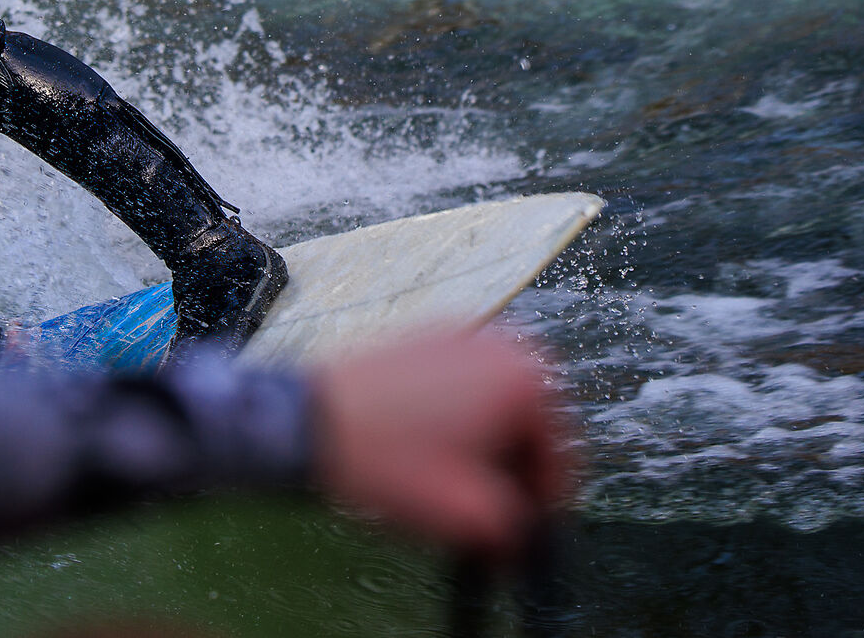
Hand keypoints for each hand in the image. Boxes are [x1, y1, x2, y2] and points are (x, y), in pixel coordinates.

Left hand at [309, 329, 574, 559]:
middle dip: (510, 466)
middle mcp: (496, 341)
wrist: (305, 422)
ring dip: (481, 443)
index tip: (523, 527)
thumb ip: (515, 529)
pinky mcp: (416, 336)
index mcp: (523, 377)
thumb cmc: (386, 461)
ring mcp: (453, 332)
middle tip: (487, 506)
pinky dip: (451, 416)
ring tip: (451, 481)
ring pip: (490, 404)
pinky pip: (454, 385)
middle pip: (526, 422)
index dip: (541, 500)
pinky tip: (422, 449)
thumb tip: (521, 531)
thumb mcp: (468, 514)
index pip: (558, 453)